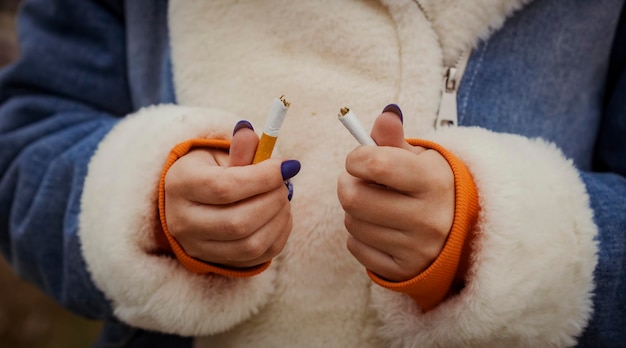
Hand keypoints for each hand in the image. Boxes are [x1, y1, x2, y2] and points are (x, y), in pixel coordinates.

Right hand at [164, 121, 299, 267]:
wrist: (191, 202)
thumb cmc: (210, 172)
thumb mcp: (218, 153)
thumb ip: (240, 148)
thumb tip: (253, 136)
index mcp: (181, 184)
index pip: (225, 187)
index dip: (264, 178)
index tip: (288, 165)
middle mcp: (183, 221)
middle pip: (239, 222)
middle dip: (273, 200)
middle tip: (285, 183)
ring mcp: (198, 247)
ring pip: (250, 244)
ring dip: (278, 219)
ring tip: (283, 198)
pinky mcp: (216, 262)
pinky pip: (258, 257)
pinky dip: (278, 235)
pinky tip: (280, 215)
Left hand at [337, 106, 454, 281]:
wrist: (460, 230)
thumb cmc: (429, 185)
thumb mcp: (419, 158)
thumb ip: (395, 138)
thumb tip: (386, 116)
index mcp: (433, 182)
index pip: (376, 165)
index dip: (356, 158)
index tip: (359, 158)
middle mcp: (428, 219)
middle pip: (353, 198)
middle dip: (348, 184)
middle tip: (357, 181)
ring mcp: (416, 249)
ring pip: (352, 223)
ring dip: (354, 210)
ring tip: (374, 204)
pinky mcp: (403, 270)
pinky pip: (356, 248)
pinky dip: (359, 236)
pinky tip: (378, 227)